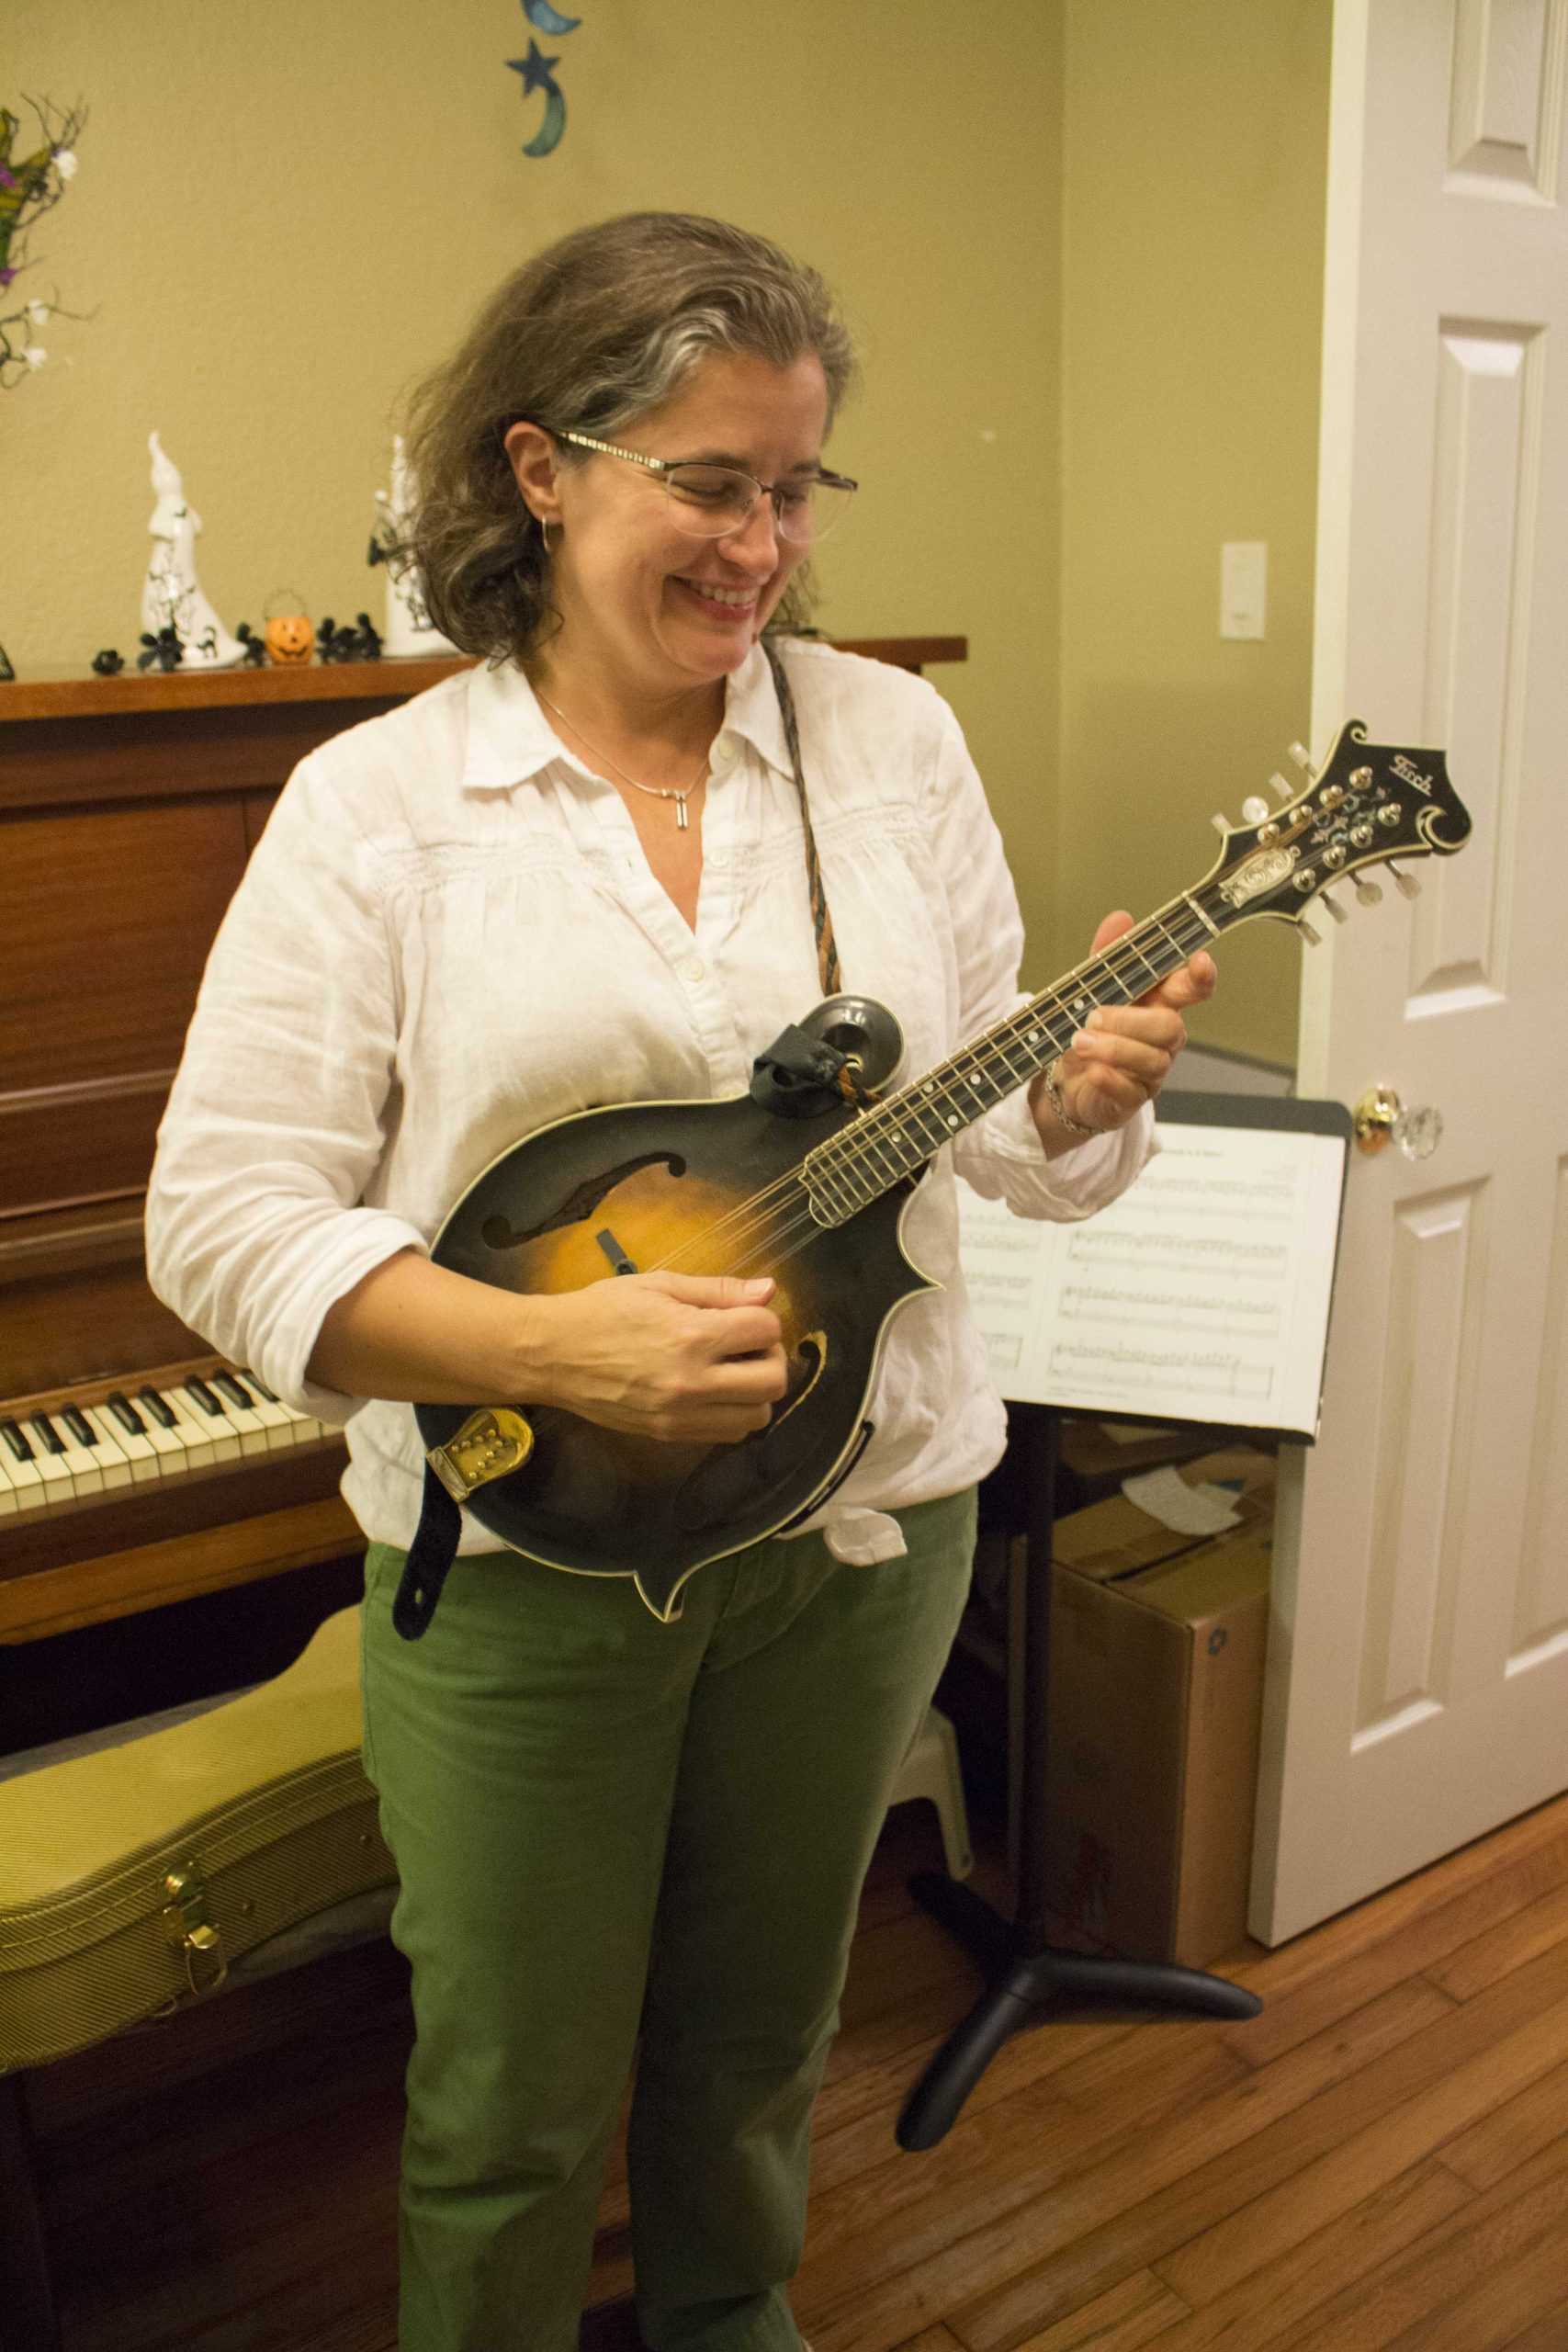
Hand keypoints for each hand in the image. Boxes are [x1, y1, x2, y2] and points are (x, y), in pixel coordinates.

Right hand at [523, 1270, 788, 1443]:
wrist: (552, 1354)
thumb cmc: (603, 1310)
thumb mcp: (660, 1285)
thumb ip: (719, 1291)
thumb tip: (770, 1290)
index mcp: (691, 1336)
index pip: (767, 1330)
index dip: (762, 1318)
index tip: (742, 1315)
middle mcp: (693, 1382)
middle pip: (773, 1381)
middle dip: (769, 1357)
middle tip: (745, 1345)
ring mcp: (681, 1415)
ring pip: (758, 1416)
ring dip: (755, 1391)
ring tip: (730, 1370)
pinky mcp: (670, 1434)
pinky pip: (728, 1434)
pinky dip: (732, 1413)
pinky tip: (712, 1392)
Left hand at [1031, 910, 1216, 1145]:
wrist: (1065, 1078)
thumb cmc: (1090, 1028)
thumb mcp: (1092, 987)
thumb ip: (1107, 956)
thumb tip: (1121, 918)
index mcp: (1160, 1003)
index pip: (1193, 989)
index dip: (1201, 978)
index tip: (1199, 962)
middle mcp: (1163, 1039)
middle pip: (1170, 1028)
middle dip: (1131, 1020)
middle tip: (1093, 1016)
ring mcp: (1151, 1072)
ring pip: (1153, 1061)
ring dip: (1115, 1048)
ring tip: (1079, 1041)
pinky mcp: (1132, 1099)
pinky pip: (1131, 1092)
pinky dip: (1110, 1079)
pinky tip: (1092, 1071)